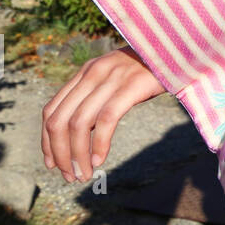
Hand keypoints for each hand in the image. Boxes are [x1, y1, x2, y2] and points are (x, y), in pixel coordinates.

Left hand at [41, 48, 165, 182]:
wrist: (177, 49)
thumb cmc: (148, 70)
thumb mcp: (114, 78)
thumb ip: (95, 97)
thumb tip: (81, 133)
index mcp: (84, 73)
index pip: (51, 111)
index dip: (47, 141)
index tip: (52, 164)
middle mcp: (92, 74)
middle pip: (59, 120)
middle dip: (59, 153)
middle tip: (69, 175)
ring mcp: (110, 78)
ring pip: (79, 123)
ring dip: (77, 155)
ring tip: (83, 174)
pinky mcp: (131, 85)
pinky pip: (106, 120)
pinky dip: (99, 144)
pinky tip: (99, 160)